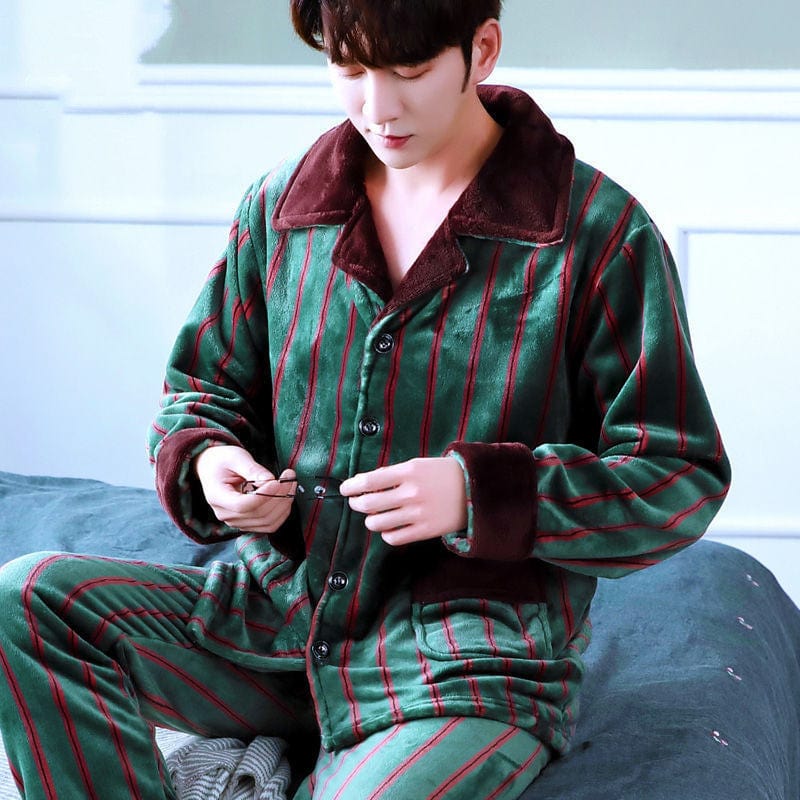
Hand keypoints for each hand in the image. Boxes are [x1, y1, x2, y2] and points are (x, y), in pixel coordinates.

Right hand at [193, 445, 295, 532]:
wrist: (213, 468)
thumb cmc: (223, 461)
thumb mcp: (236, 457)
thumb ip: (252, 469)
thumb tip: (271, 480)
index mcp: (217, 497)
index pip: (243, 505)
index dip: (264, 495)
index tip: (277, 481)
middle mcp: (225, 514)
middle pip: (258, 514)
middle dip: (279, 496)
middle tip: (289, 477)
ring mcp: (237, 521)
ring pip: (267, 522)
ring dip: (284, 504)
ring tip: (290, 484)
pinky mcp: (247, 522)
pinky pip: (269, 524)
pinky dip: (282, 512)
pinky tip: (286, 496)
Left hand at [340, 457, 466, 545]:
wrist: (475, 488)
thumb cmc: (443, 474)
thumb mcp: (418, 465)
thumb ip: (393, 474)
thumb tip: (364, 483)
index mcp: (408, 472)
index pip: (369, 481)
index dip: (351, 486)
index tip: (345, 489)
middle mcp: (411, 493)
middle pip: (368, 504)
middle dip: (356, 503)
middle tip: (355, 502)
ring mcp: (418, 514)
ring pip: (377, 523)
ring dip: (370, 520)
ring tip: (374, 516)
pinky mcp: (425, 531)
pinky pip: (394, 538)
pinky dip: (386, 533)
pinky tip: (389, 527)